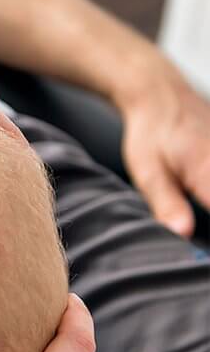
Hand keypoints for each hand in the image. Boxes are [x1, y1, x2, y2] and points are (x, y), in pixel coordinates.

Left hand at [118, 55, 209, 237]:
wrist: (160, 93)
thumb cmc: (150, 133)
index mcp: (209, 173)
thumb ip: (167, 203)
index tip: (205, 258)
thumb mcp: (148, 172)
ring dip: (209, 203)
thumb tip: (183, 234)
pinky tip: (203, 200)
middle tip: (198, 242)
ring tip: (198, 218)